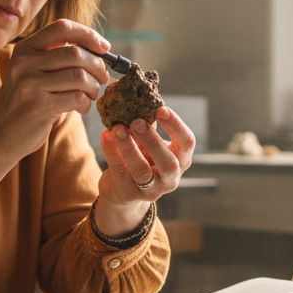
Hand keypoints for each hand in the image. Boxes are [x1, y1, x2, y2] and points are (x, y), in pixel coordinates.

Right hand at [0, 19, 111, 202]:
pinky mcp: (39, 106)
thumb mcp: (32, 72)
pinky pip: (77, 97)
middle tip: (102, 78)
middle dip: (97, 66)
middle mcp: (25, 62)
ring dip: (93, 87)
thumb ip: (56, 58)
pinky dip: (86, 103)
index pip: (62, 27)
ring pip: (79, 76)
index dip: (88, 35)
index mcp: (25, 48)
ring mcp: (30, 84)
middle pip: (76, 52)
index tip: (104, 48)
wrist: (0, 135)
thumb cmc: (25, 102)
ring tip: (91, 95)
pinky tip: (81, 107)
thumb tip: (99, 50)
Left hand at [94, 106, 196, 235]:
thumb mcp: (150, 143)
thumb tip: (142, 98)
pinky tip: (105, 135)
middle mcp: (170, 178)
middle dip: (153, 141)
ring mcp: (150, 189)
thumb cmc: (142, 159)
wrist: (124, 191)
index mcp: (181, 159)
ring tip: (117, 128)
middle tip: (137, 121)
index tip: (161, 109)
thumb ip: (150, 126)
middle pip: (168, 163)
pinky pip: (119, 171)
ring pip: (141, 170)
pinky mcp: (129, 193)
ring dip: (129, 147)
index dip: (176, 126)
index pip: (187, 143)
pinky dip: (111, 152)